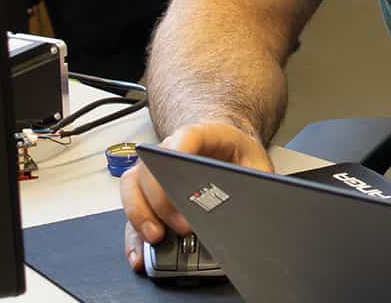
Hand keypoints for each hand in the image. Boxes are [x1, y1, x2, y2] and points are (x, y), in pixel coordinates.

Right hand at [120, 122, 272, 272]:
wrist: (229, 148)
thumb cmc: (239, 154)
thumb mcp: (256, 161)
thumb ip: (254, 179)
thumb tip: (251, 205)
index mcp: (201, 135)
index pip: (183, 139)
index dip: (177, 157)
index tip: (180, 182)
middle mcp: (171, 150)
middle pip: (151, 168)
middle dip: (162, 199)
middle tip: (180, 224)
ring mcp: (156, 172)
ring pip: (134, 189)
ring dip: (141, 216)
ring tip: (156, 238)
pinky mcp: (149, 195)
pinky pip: (134, 211)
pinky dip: (135, 234)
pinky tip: (140, 255)